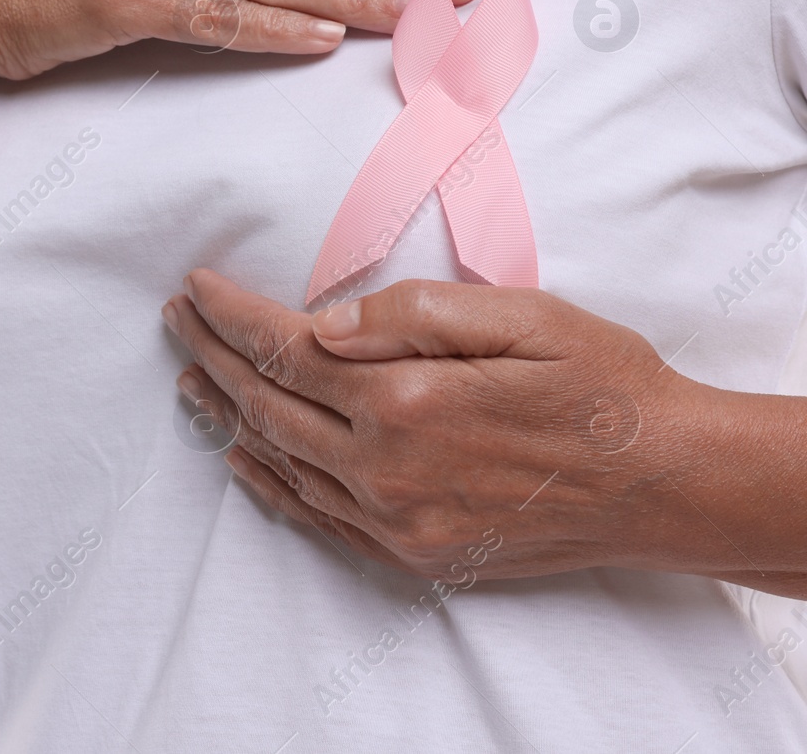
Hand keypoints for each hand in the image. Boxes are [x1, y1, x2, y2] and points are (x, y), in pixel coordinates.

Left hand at [161, 270, 723, 584]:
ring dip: (228, 414)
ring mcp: (396, 521)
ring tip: (192, 375)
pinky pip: (316, 518)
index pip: (283, 348)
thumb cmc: (600, 386)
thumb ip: (410, 316)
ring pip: (281, 462)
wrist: (665, 484)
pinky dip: (269, 484)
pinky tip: (242, 457)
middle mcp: (386, 468)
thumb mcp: (521, 317)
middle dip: (211, 355)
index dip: (231, 314)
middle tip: (176, 320)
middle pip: (266, 405)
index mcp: (406, 398)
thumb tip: (320, 323)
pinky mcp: (413, 555)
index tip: (196, 286)